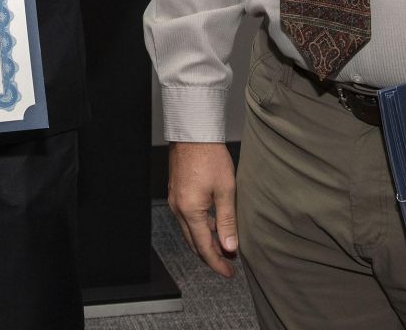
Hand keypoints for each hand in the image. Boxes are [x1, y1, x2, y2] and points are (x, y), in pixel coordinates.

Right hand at [167, 141, 238, 277]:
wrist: (193, 132)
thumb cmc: (210, 156)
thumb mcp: (226, 190)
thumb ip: (227, 221)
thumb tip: (230, 247)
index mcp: (190, 210)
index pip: (204, 247)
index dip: (217, 262)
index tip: (229, 272)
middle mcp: (178, 208)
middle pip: (193, 242)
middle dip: (210, 255)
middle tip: (228, 264)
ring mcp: (175, 199)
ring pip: (189, 230)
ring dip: (205, 241)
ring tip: (223, 246)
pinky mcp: (176, 192)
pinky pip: (186, 218)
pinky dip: (199, 227)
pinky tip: (212, 224)